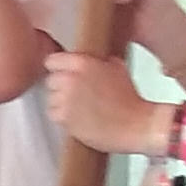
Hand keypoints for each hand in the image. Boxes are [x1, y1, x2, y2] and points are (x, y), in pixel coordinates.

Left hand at [44, 52, 167, 153]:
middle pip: (51, 80)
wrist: (135, 124)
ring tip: (79, 108)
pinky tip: (78, 118)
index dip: (58, 68)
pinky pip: (54, 114)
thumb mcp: (117, 67)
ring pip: (51, 98)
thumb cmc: (129, 99)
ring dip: (61, 103)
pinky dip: (62, 118)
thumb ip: (97, 61)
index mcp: (82, 63)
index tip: (63, 73)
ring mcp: (65, 99)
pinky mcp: (64, 118)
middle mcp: (70, 79)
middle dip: (61, 87)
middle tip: (76, 94)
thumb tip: (90, 60)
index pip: (52, 60)